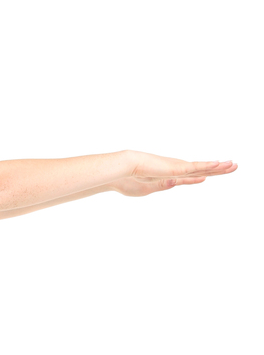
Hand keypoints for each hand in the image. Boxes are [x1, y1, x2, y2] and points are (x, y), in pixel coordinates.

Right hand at [109, 152, 237, 196]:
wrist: (121, 170)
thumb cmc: (127, 181)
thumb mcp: (146, 190)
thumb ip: (162, 186)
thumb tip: (173, 183)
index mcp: (167, 176)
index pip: (189, 177)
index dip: (201, 176)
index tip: (212, 174)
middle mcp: (175, 170)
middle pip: (201, 170)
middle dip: (217, 170)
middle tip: (233, 165)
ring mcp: (176, 168)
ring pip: (203, 167)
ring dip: (219, 167)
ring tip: (234, 165)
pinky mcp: (175, 168)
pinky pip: (195, 167)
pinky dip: (207, 166)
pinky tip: (219, 165)